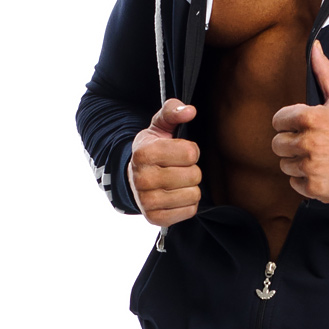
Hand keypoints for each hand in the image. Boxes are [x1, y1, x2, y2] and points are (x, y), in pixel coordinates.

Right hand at [129, 100, 200, 225]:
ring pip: (193, 195)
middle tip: (178, 168)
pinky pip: (189, 211)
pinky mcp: (155, 218)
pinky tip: (175, 195)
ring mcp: (147, 201)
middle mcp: (142, 179)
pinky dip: (187, 204)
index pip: (191, 153)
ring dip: (190, 188)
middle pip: (194, 175)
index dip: (191, 151)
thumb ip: (173, 111)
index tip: (179, 152)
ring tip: (176, 182)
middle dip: (191, 170)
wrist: (134, 178)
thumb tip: (190, 111)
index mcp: (144, 153)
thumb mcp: (159, 126)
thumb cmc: (153, 149)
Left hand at [271, 43, 328, 202]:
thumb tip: (314, 47)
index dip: (288, 123)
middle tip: (311, 144)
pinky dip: (305, 181)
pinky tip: (321, 172)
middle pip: (277, 144)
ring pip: (285, 165)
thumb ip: (324, 73)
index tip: (301, 127)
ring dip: (298, 163)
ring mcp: (311, 167)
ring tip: (318, 158)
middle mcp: (308, 143)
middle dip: (291, 143)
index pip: (278, 120)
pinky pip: (294, 184)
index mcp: (311, 118)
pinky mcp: (314, 187)